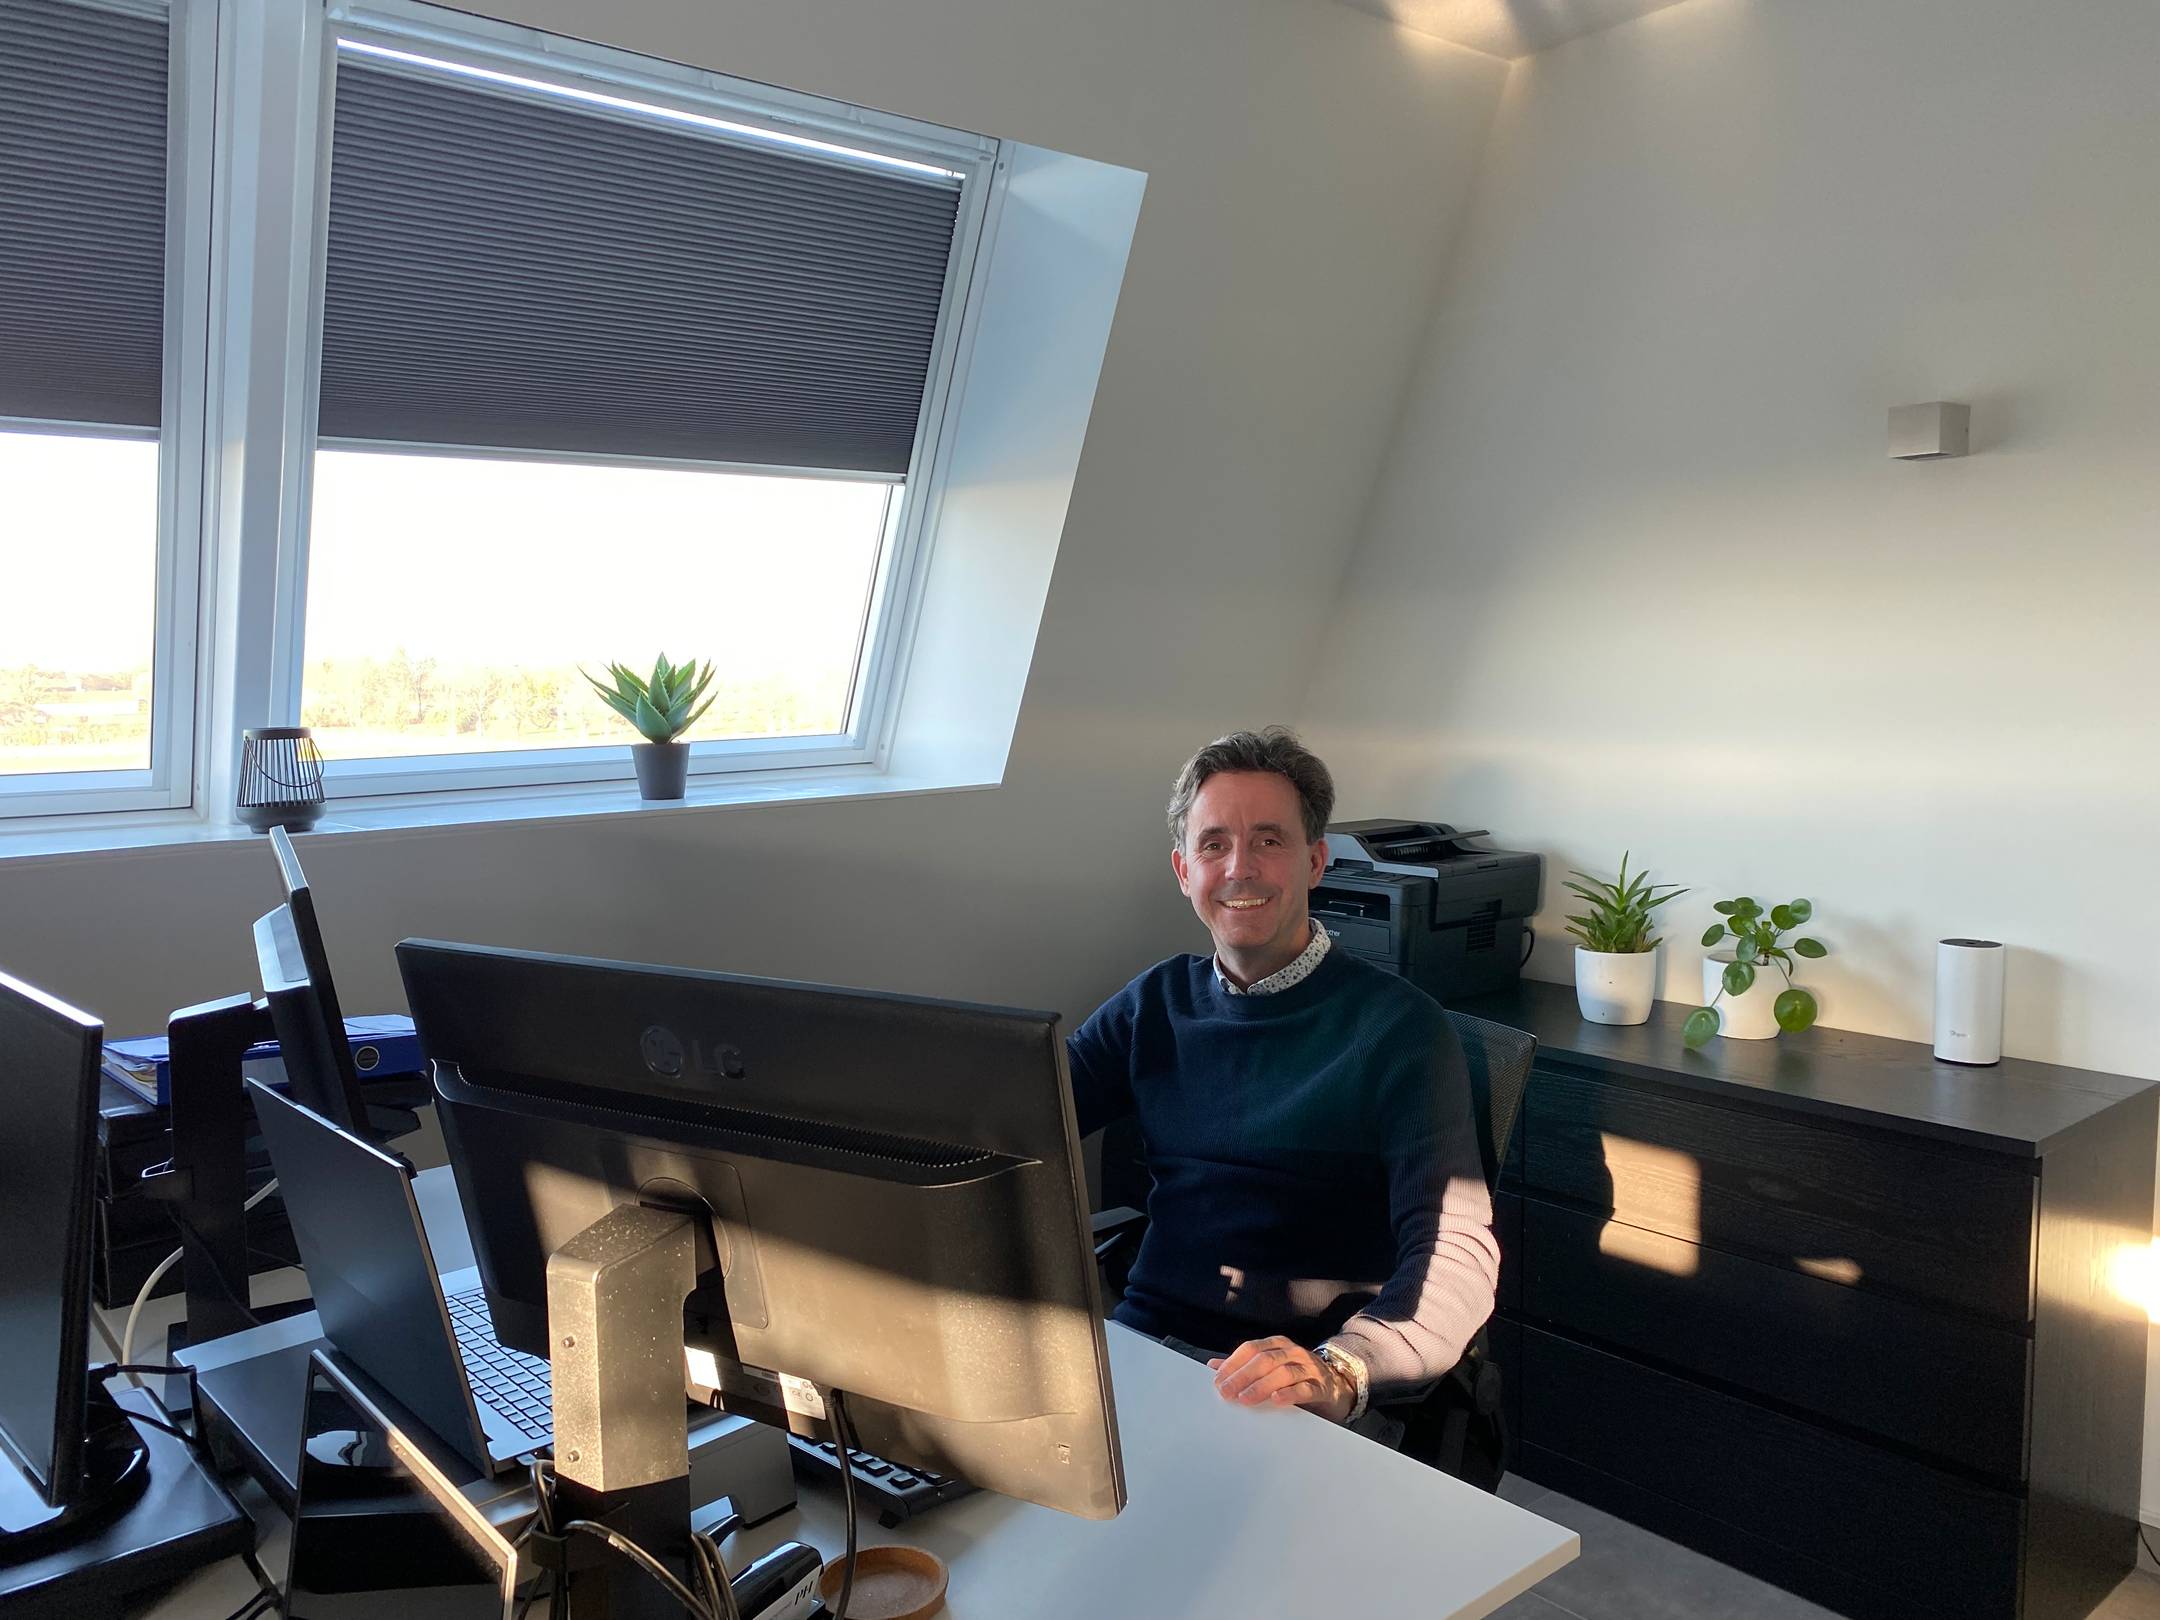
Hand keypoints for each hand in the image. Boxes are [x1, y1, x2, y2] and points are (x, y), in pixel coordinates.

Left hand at [1207, 1336, 1354, 1422]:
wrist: (1338, 1386)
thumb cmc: (1298, 1376)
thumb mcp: (1271, 1368)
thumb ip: (1244, 1367)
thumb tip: (1213, 1366)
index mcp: (1278, 1344)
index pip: (1251, 1349)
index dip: (1233, 1363)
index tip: (1218, 1380)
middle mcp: (1293, 1352)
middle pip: (1265, 1360)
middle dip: (1242, 1376)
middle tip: (1226, 1392)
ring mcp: (1309, 1368)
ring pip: (1283, 1372)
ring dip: (1261, 1386)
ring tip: (1245, 1398)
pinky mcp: (1322, 1386)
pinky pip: (1305, 1388)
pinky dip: (1290, 1393)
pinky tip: (1277, 1400)